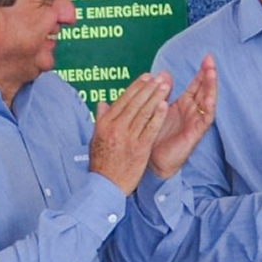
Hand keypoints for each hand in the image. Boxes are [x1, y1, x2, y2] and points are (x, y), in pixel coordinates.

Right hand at [91, 73, 172, 194]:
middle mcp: (115, 128)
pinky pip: (150, 129)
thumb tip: (102, 104)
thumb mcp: (96, 138)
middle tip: (159, 77)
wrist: (105, 184)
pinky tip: (165, 105)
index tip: (146, 77)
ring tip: (165, 85)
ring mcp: (127, 138)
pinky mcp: (139, 148)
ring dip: (155, 98)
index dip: (136, 87)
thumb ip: (101, 120)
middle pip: (134, 104)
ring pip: (143, 113)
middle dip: (148, 88)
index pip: (123, 101)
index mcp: (104, 124)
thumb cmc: (101, 162)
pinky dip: (157, 116)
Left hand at [150, 55, 217, 178]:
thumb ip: (161, 92)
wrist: (152, 160)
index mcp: (184, 104)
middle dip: (209, 75)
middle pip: (205, 90)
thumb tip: (164, 73)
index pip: (196, 84)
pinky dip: (208, 110)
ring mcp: (196, 121)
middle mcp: (193, 111)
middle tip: (210, 61)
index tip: (207, 57)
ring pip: (208, 102)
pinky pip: (204, 120)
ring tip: (212, 74)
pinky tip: (209, 100)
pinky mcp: (195, 133)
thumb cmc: (154, 135)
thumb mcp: (156, 109)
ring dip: (211, 88)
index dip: (202, 72)